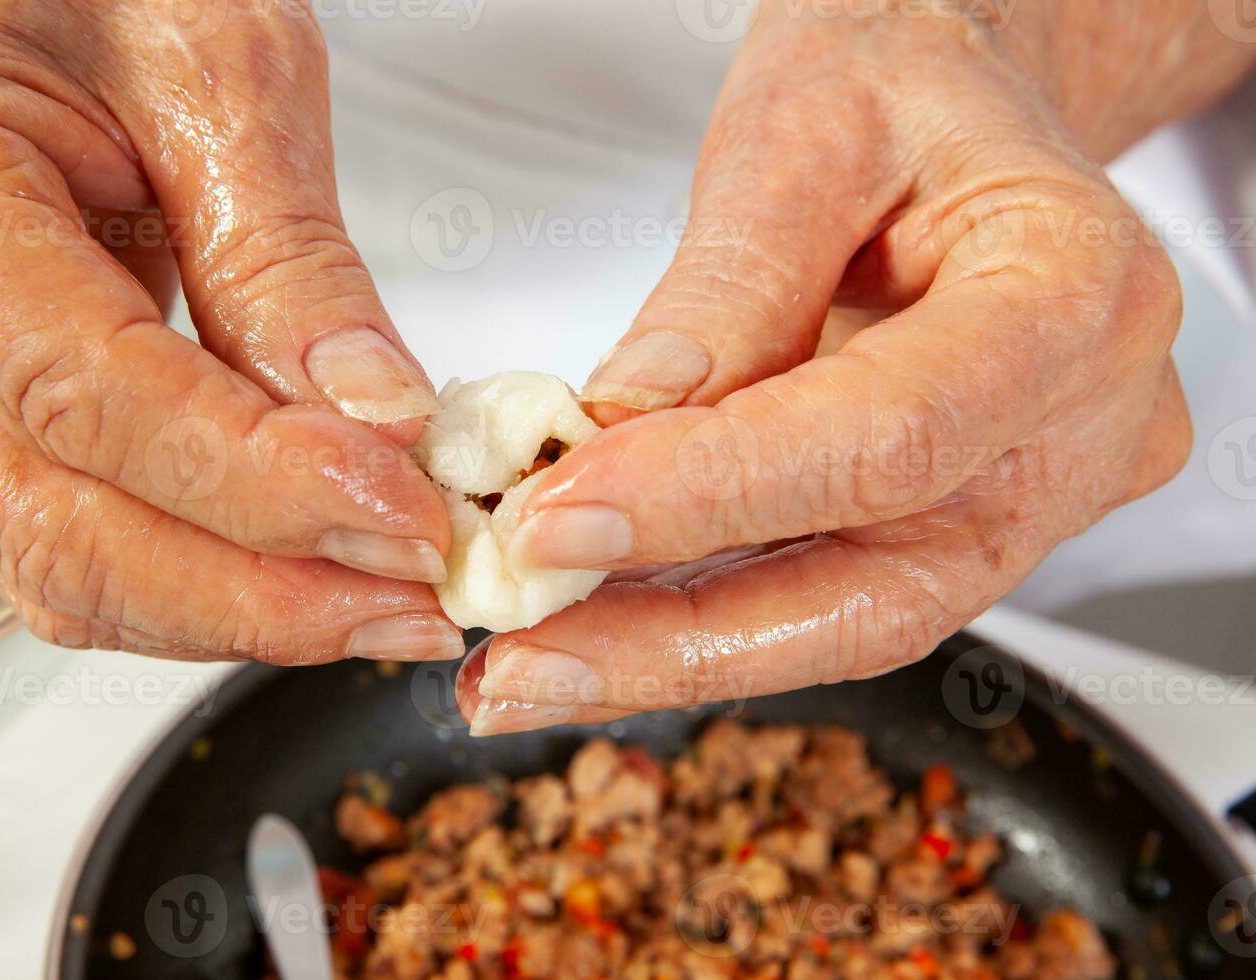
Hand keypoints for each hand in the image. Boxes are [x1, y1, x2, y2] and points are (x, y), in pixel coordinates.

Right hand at [0, 0, 462, 664]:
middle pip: (59, 523)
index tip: (402, 515)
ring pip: (63, 564)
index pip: (84, 393)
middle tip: (416, 597)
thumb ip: (286, 256)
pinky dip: (205, 575)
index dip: (255, 482)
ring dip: (240, 607)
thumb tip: (373, 419)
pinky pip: (76, 540)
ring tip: (385, 601)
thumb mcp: (219, 66)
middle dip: (258, 589)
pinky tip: (311, 572)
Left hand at [459, 1, 1255, 732]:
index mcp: (1077, 297)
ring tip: (526, 663)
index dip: (712, 494)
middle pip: (876, 590)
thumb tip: (613, 435)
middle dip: (679, 641)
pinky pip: (825, 590)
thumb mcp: (801, 137)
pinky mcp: (962, 522)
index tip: (554, 516)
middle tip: (521, 663)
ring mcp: (1031, 494)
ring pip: (842, 617)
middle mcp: (1079, 429)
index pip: (887, 437)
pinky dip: (698, 614)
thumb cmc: (901, 82)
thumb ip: (723, 296)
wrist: (957, 100)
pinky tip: (591, 623)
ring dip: (670, 650)